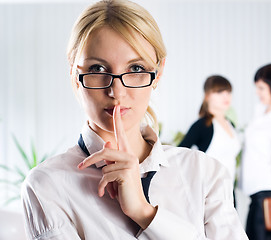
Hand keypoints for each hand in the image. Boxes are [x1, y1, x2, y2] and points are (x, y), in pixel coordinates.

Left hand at [78, 105, 156, 228]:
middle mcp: (130, 156)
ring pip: (104, 167)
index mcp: (128, 154)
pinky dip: (102, 187)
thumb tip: (106, 143)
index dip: (118, 120)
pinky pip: (104, 177)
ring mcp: (129, 164)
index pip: (121, 134)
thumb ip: (112, 158)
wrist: (136, 206)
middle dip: (89, 160)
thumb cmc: (125, 189)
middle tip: (79, 166)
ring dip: (103, 181)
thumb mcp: (116, 172)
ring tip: (111, 189)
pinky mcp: (125, 173)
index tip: (116, 107)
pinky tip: (106, 194)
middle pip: (104, 152)